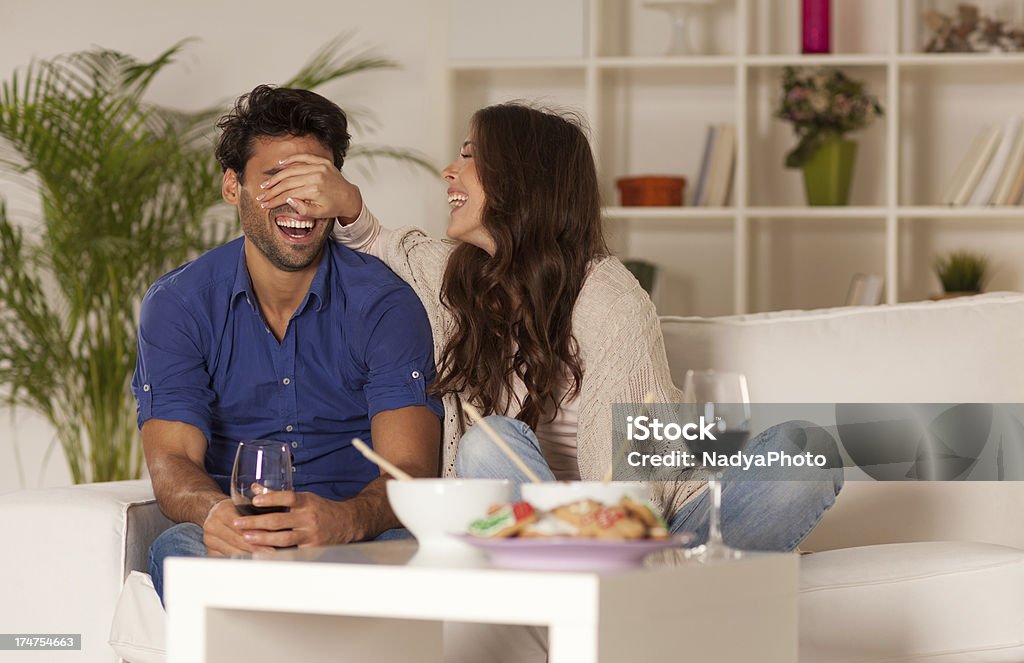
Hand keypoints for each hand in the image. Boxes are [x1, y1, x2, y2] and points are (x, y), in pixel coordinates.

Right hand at [201, 498, 274, 556]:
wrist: (212, 510)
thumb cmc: (233, 507)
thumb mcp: (243, 503)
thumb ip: (255, 512)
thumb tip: (274, 526)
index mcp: (223, 511)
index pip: (241, 527)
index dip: (257, 535)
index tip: (271, 542)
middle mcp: (213, 525)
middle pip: (237, 540)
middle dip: (255, 548)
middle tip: (271, 553)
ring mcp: (209, 539)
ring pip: (232, 551)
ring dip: (249, 555)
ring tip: (264, 558)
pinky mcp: (210, 549)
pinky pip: (226, 557)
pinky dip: (239, 559)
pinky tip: (251, 560)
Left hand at [231, 490, 362, 548]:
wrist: (348, 523)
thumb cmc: (321, 509)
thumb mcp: (304, 498)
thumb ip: (279, 495)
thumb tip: (255, 489)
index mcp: (306, 501)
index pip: (287, 497)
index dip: (271, 498)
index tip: (255, 500)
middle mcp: (308, 517)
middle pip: (279, 520)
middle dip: (255, 522)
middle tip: (238, 523)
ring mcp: (310, 534)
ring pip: (283, 538)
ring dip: (262, 539)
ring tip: (246, 538)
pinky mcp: (312, 548)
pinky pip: (290, 551)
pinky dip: (275, 553)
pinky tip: (261, 553)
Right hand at [254, 154, 362, 222]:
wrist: (349, 197)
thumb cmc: (333, 207)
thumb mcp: (319, 214)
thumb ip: (303, 209)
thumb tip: (288, 199)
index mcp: (315, 190)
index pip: (288, 194)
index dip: (274, 200)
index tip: (264, 204)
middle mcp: (316, 176)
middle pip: (287, 182)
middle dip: (272, 190)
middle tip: (261, 195)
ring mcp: (319, 167)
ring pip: (292, 170)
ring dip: (277, 176)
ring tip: (266, 184)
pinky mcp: (322, 162)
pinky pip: (303, 158)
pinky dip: (291, 160)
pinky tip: (280, 164)